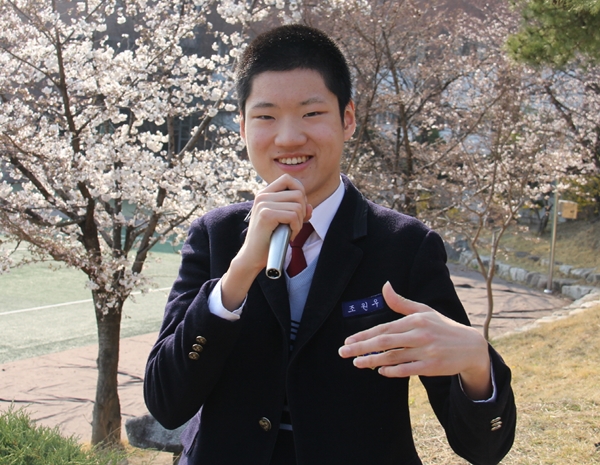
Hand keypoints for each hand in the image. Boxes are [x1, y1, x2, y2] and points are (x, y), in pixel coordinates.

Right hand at [220, 174, 311, 309]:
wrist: (253, 256)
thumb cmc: (269, 239)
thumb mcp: (284, 221)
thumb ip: (297, 211)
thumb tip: (309, 206)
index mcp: (265, 193)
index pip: (288, 179)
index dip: (299, 190)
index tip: (298, 208)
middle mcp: (262, 196)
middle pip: (298, 193)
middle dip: (302, 210)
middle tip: (295, 224)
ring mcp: (263, 204)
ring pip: (297, 206)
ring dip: (299, 222)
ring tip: (291, 231)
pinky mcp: (266, 215)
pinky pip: (293, 216)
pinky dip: (296, 228)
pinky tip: (289, 235)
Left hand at [338, 282, 491, 399]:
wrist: (471, 346)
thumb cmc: (442, 327)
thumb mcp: (424, 311)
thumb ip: (401, 302)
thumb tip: (384, 285)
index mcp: (415, 320)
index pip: (384, 328)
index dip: (364, 335)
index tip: (348, 340)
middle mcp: (419, 334)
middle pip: (385, 342)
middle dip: (362, 347)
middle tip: (343, 352)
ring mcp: (426, 351)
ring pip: (393, 357)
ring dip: (372, 360)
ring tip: (356, 363)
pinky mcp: (432, 366)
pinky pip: (407, 369)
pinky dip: (392, 370)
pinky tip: (380, 370)